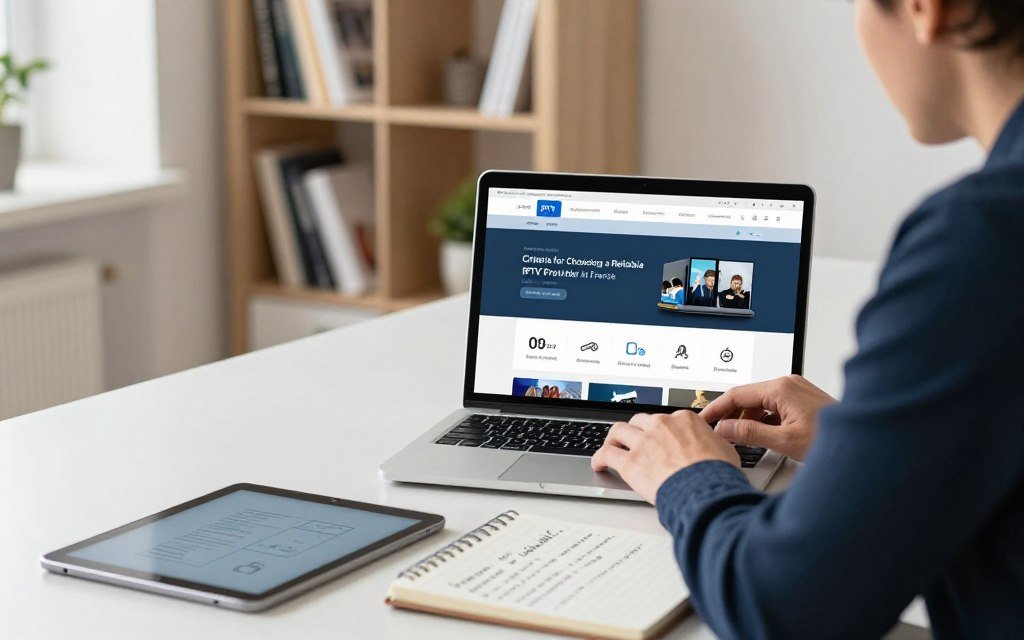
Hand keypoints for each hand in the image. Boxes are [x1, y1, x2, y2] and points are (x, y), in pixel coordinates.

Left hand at [592, 411, 739, 503]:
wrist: (706, 489)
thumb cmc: (717, 473)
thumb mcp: (723, 448)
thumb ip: (711, 441)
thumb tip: (712, 443)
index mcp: (683, 420)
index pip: (665, 419)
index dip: (659, 430)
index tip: (657, 437)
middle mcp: (661, 425)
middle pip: (639, 422)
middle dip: (635, 431)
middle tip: (633, 441)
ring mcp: (643, 442)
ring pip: (618, 431)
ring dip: (613, 439)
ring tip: (611, 447)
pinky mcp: (630, 462)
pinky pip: (607, 454)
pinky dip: (599, 458)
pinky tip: (598, 464)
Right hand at [700, 375, 835, 461]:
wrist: (863, 444)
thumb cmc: (832, 439)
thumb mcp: (784, 441)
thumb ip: (750, 433)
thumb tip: (725, 428)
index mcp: (781, 388)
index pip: (736, 394)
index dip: (716, 408)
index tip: (704, 419)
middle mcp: (788, 384)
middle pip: (747, 396)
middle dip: (730, 415)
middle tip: (716, 432)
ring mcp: (795, 390)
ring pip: (759, 402)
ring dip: (747, 418)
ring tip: (737, 439)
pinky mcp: (801, 399)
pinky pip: (772, 405)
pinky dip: (762, 419)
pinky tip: (759, 435)